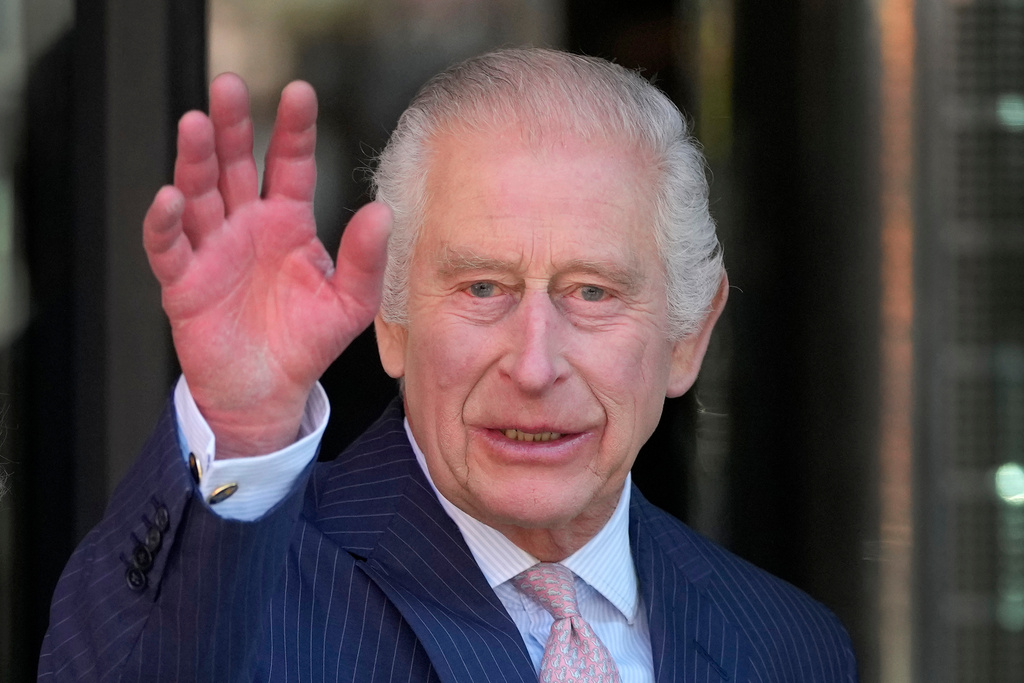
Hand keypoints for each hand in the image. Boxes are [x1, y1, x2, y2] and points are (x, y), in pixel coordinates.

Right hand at [143, 74, 390, 457]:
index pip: (289, 163)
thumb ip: (365, 260)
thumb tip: (382, 212)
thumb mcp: (350, 302)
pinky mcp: (184, 281)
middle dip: (233, 126)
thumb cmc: (307, 341)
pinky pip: (170, 246)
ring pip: (199, 194)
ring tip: (197, 125)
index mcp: (288, 220)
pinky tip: (170, 198)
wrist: (268, 392)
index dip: (293, 129)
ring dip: (196, 160)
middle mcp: (246, 224)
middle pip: (235, 164)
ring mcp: (212, 249)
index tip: (299, 91)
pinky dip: (166, 223)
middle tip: (230, 86)